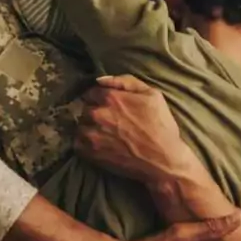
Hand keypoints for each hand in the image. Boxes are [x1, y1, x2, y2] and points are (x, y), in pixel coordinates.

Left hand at [76, 75, 196, 185]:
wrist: (163, 160)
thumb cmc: (160, 126)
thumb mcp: (152, 95)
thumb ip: (125, 82)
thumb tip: (100, 79)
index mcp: (110, 97)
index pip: (90, 92)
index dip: (98, 99)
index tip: (106, 107)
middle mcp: (97, 114)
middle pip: (84, 109)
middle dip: (94, 113)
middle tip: (108, 122)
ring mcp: (91, 134)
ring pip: (80, 126)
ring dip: (88, 128)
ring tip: (103, 135)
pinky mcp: (89, 153)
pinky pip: (77, 143)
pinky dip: (84, 144)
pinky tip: (99, 145)